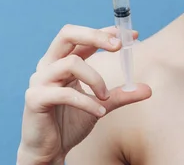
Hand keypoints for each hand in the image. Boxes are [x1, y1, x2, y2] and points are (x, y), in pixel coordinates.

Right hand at [18, 25, 151, 163]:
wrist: (48, 150)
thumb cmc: (70, 123)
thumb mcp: (101, 104)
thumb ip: (120, 94)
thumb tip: (148, 89)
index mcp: (62, 61)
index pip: (83, 37)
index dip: (106, 32)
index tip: (132, 34)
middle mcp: (48, 65)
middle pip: (68, 34)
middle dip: (96, 36)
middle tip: (118, 46)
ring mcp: (40, 80)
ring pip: (71, 63)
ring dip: (95, 78)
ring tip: (106, 97)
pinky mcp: (35, 98)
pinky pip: (65, 93)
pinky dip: (87, 102)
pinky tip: (99, 112)